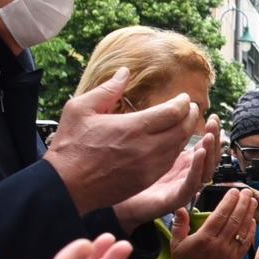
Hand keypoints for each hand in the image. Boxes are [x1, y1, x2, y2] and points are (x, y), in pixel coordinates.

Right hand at [44, 69, 201, 213]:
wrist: (67, 186)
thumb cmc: (70, 146)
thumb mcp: (80, 109)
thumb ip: (107, 90)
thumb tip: (124, 72)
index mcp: (133, 128)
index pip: (173, 113)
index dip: (183, 103)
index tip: (183, 98)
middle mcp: (146, 148)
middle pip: (182, 130)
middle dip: (190, 117)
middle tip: (191, 108)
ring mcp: (148, 167)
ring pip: (179, 147)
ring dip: (186, 134)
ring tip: (186, 123)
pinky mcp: (146, 180)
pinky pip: (170, 162)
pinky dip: (176, 150)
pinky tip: (174, 143)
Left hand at [114, 120, 219, 231]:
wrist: (118, 204)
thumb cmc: (130, 175)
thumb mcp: (149, 148)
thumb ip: (161, 133)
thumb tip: (166, 109)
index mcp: (184, 163)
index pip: (205, 147)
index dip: (211, 132)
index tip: (211, 115)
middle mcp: (187, 175)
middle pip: (210, 158)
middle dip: (214, 138)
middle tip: (214, 121)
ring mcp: (183, 188)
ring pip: (206, 172)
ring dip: (210, 153)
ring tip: (209, 136)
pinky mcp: (175, 199)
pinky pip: (191, 185)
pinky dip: (197, 169)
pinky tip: (198, 153)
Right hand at [171, 188, 258, 258]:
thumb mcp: (176, 243)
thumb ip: (179, 225)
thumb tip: (180, 208)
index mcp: (204, 238)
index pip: (220, 215)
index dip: (229, 202)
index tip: (233, 191)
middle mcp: (219, 244)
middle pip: (234, 219)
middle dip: (242, 203)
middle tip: (247, 192)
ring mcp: (229, 251)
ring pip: (242, 229)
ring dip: (249, 213)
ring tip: (253, 201)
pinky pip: (246, 242)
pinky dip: (251, 230)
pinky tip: (253, 219)